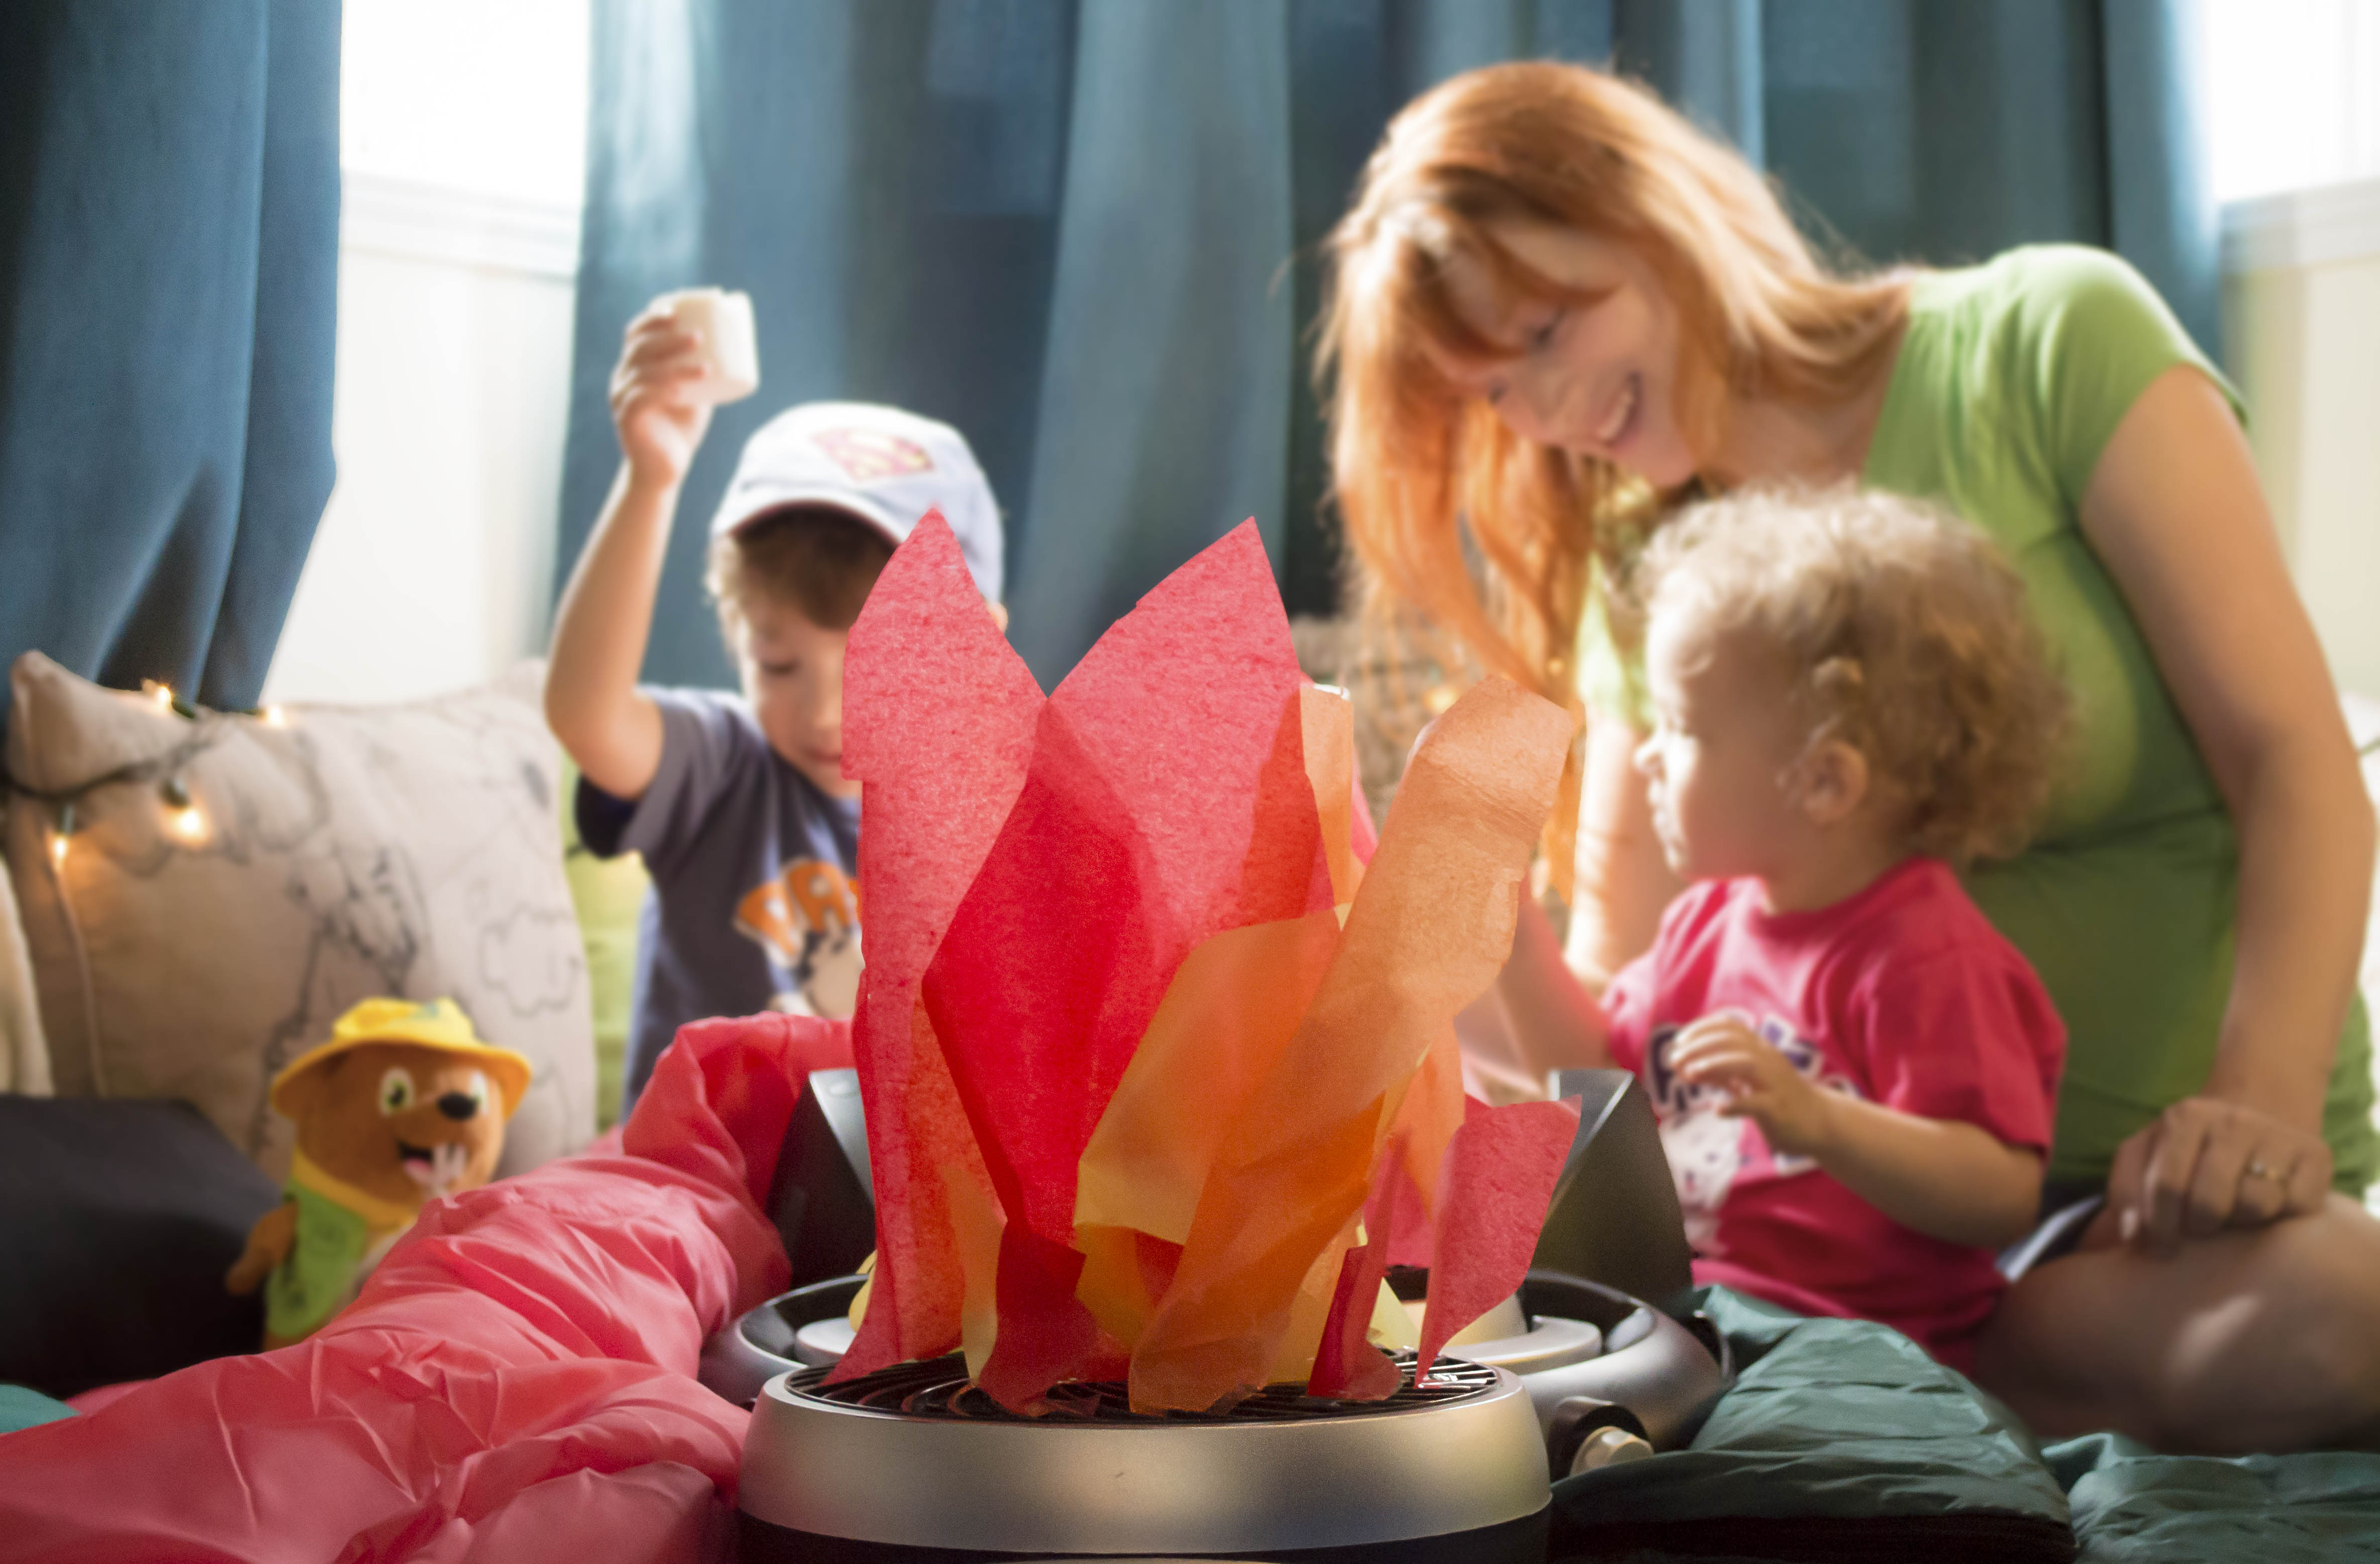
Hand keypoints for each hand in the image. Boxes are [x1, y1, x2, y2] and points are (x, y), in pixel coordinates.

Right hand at [611, 302, 714, 487]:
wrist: (665, 468)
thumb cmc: (681, 427)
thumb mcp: (696, 392)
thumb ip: (703, 369)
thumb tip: (733, 343)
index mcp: (636, 365)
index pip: (637, 332)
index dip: (653, 316)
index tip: (678, 306)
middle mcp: (624, 377)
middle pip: (640, 347)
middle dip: (668, 337)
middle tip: (698, 336)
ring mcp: (622, 398)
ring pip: (644, 372)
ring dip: (674, 366)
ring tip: (704, 366)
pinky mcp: (626, 420)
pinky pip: (641, 400)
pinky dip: (662, 392)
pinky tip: (680, 392)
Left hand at [1670, 1012, 1833, 1157]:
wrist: (1821, 1122)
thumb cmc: (1779, 1098)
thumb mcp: (1748, 1081)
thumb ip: (1720, 1072)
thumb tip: (1686, 1067)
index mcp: (1760, 1050)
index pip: (1730, 1027)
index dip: (1702, 1029)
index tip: (1678, 1041)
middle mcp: (1768, 1061)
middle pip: (1732, 1042)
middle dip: (1699, 1047)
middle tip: (1673, 1060)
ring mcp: (1775, 1084)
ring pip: (1745, 1064)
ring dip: (1714, 1065)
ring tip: (1690, 1074)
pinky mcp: (1780, 1109)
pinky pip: (1756, 1103)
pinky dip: (1734, 1104)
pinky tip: (1717, 1109)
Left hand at [2107, 1094, 2330, 1256]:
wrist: (2258, 1108)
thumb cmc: (2190, 1145)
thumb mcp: (2146, 1152)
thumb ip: (2125, 1189)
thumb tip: (2130, 1235)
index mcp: (2185, 1117)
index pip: (2165, 1187)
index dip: (2159, 1227)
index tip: (2160, 1249)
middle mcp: (2233, 1121)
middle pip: (2209, 1202)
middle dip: (2199, 1228)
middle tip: (2200, 1229)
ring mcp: (2278, 1137)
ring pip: (2254, 1206)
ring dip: (2240, 1223)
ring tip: (2233, 1214)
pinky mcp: (2316, 1157)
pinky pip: (2297, 1206)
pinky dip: (2281, 1216)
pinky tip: (2270, 1207)